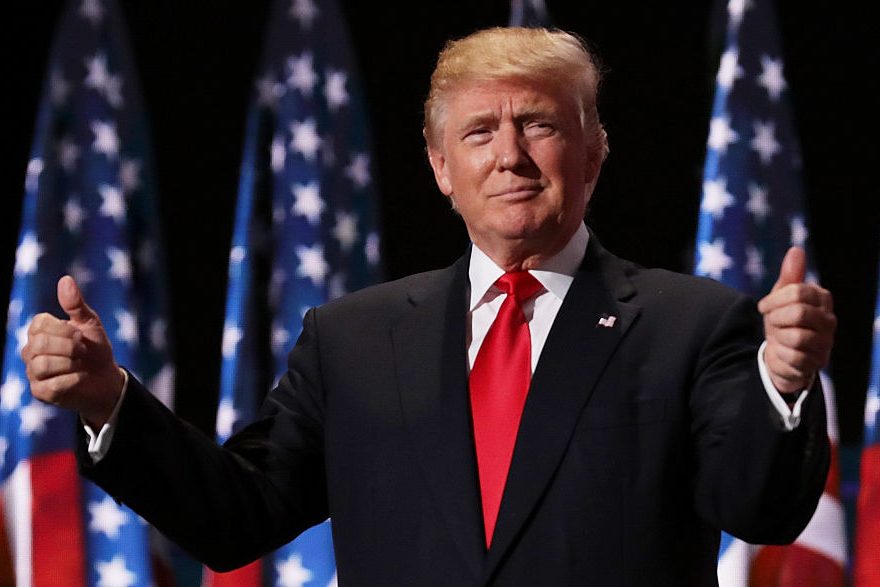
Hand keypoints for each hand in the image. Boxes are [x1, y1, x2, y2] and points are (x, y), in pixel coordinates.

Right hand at [21, 275, 124, 427]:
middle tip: (83, 350)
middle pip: (39, 344)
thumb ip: (76, 304)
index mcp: (39, 331)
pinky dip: (73, 380)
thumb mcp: (90, 323)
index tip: (81, 335)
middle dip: (69, 347)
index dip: (64, 330)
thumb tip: (65, 279)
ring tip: (81, 364)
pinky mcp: (40, 392)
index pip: (39, 324)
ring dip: (70, 363)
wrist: (106, 379)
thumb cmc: (95, 349)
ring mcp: (33, 372)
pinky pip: (52, 385)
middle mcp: (30, 350)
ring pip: (42, 364)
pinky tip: (80, 377)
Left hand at [758, 247, 835, 393]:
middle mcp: (829, 320)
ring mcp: (826, 343)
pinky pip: (794, 357)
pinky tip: (781, 351)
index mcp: (822, 299)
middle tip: (772, 323)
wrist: (782, 355)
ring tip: (779, 337)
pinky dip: (780, 354)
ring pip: (797, 336)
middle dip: (776, 318)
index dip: (773, 299)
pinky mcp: (817, 363)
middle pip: (798, 312)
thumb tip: (796, 250)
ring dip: (778, 337)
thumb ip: (789, 276)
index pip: (797, 291)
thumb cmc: (782, 321)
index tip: (763, 307)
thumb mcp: (781, 297)